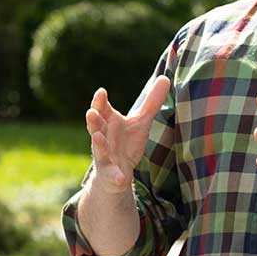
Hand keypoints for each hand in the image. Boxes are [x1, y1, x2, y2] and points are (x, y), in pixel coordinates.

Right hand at [84, 76, 170, 193]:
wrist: (117, 174)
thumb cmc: (126, 144)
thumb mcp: (141, 123)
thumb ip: (151, 103)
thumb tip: (165, 77)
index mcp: (109, 123)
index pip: (102, 109)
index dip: (100, 101)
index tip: (102, 92)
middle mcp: (103, 138)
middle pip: (95, 127)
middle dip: (93, 120)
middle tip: (91, 112)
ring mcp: (105, 156)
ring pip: (98, 149)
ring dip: (97, 143)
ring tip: (96, 136)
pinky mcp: (111, 175)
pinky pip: (113, 176)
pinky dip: (116, 177)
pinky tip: (121, 178)